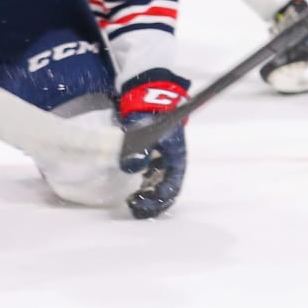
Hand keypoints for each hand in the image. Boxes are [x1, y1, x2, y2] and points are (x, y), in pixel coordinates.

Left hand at [119, 72, 189, 218]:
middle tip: (135, 208)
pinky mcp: (154, 156)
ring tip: (132, 202)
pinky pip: (152, 177)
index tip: (138, 204)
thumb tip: (132, 166)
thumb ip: (139, 149)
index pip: (171, 187)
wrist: (149, 98)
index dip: (157, 200)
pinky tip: (132, 189)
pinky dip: (144, 186)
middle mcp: (172, 162)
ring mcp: (164, 160)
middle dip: (153, 203)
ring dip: (149, 196)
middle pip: (168, 189)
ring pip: (160, 184)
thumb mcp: (145, 131)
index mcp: (176, 158)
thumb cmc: (150, 115)